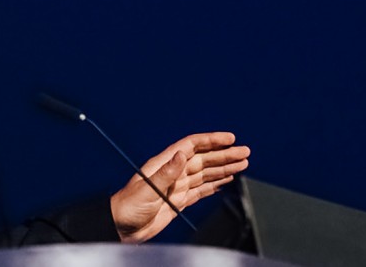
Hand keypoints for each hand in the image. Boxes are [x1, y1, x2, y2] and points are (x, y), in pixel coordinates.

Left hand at [109, 132, 249, 242]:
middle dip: (225, 155)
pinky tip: (226, 180)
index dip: (211, 141)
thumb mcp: (147, 188)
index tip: (229, 139)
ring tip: (242, 163)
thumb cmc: (127, 206)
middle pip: (204, 159)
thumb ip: (166, 173)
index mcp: (164, 164)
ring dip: (224, 168)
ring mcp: (177, 186)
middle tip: (245, 152)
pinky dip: (215, 184)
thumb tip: (182, 155)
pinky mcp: (179, 201)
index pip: (192, 146)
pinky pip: (201, 189)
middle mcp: (173, 173)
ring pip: (206, 173)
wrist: (121, 227)